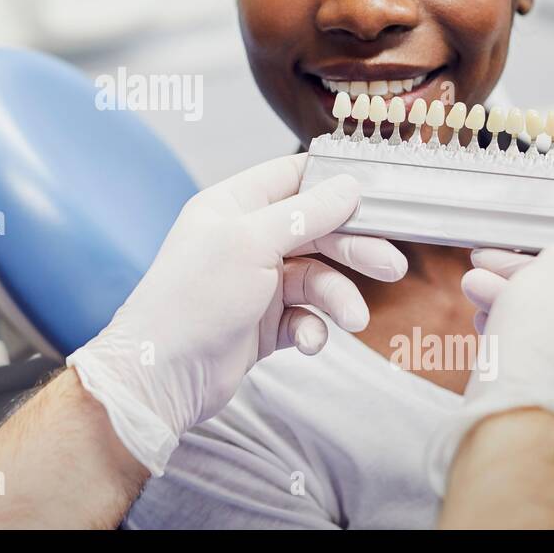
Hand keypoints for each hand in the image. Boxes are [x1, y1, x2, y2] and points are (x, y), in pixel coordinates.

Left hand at [67, 153, 406, 474]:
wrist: (162, 374)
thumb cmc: (194, 299)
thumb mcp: (252, 242)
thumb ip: (306, 213)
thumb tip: (349, 186)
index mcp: (234, 206)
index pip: (292, 177)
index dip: (334, 184)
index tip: (377, 195)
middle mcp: (245, 240)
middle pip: (316, 231)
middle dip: (354, 248)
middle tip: (391, 266)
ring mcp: (255, 283)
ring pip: (316, 279)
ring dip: (338, 298)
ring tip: (352, 320)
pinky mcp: (262, 324)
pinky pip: (304, 318)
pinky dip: (312, 329)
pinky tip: (305, 342)